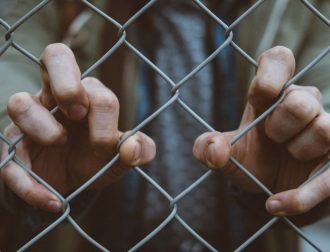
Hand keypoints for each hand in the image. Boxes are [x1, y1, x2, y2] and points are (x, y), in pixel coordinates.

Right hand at [1, 43, 155, 212]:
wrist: (71, 183)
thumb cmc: (97, 159)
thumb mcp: (122, 157)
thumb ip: (138, 150)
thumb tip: (134, 147)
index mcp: (88, 96)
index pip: (95, 88)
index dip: (102, 113)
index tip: (106, 143)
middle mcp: (57, 98)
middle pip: (55, 56)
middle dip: (67, 82)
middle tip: (77, 111)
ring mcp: (31, 119)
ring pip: (19, 102)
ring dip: (41, 125)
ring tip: (59, 143)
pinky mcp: (13, 148)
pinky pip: (7, 157)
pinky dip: (28, 183)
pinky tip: (52, 200)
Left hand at [193, 46, 329, 215]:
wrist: (268, 186)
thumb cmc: (250, 158)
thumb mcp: (225, 154)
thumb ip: (208, 148)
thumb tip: (213, 147)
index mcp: (271, 96)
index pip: (279, 61)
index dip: (272, 72)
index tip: (261, 95)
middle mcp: (301, 105)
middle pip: (302, 98)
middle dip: (281, 122)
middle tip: (271, 136)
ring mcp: (323, 130)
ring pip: (325, 127)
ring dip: (299, 149)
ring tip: (286, 155)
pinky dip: (301, 194)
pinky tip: (275, 204)